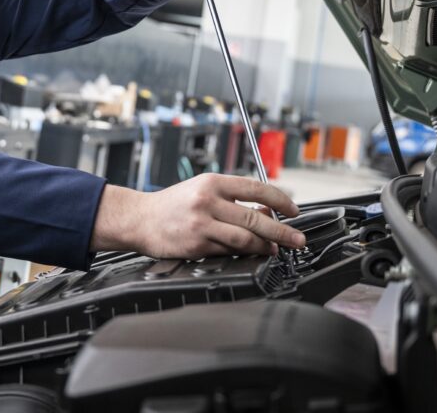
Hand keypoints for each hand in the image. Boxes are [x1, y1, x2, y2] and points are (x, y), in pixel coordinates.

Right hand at [91, 174, 306, 258]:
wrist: (139, 219)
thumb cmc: (173, 205)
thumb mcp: (202, 190)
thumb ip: (232, 199)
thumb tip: (266, 212)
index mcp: (212, 182)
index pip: (256, 188)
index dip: (280, 200)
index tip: (294, 210)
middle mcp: (208, 201)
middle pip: (255, 218)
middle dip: (282, 231)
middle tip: (297, 239)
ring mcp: (202, 224)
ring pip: (244, 238)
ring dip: (266, 245)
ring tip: (277, 249)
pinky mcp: (197, 245)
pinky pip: (228, 251)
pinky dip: (245, 253)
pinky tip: (253, 253)